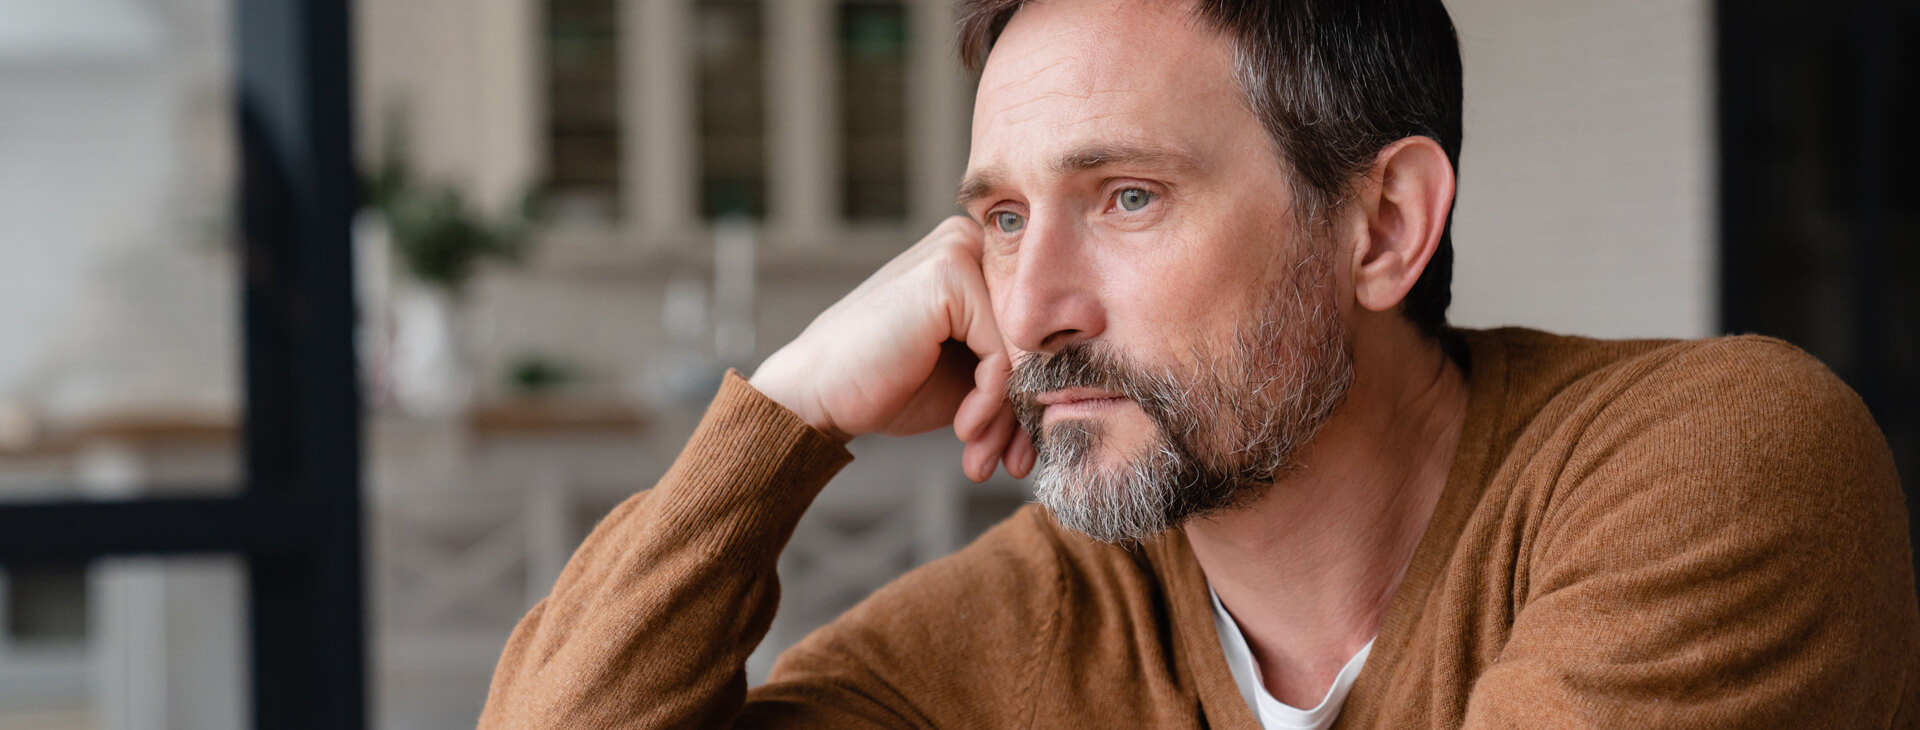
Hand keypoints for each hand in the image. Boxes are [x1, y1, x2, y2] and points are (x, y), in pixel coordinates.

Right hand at [750, 217, 1035, 481]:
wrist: (815, 395)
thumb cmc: (885, 384)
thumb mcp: (966, 374)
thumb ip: (1015, 363)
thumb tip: (1084, 381)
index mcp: (978, 257)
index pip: (1035, 327)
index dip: (1032, 394)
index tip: (1019, 449)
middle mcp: (971, 242)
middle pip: (1034, 336)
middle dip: (1024, 412)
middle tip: (1008, 463)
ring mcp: (959, 252)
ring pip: (1023, 349)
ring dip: (1007, 417)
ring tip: (982, 457)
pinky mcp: (949, 275)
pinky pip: (1002, 354)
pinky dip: (990, 403)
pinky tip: (964, 429)